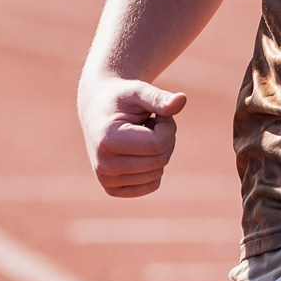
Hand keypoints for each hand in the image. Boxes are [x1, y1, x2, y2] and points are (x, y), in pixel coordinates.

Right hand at [79, 74, 186, 196]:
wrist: (98, 111)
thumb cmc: (121, 98)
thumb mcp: (139, 91)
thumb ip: (159, 98)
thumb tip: (182, 100)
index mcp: (107, 141)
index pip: (157, 145)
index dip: (166, 126)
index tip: (156, 113)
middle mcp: (103, 166)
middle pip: (160, 161)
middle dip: (165, 138)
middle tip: (151, 122)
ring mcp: (106, 181)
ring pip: (158, 173)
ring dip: (159, 152)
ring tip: (142, 135)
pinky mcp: (113, 189)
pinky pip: (152, 184)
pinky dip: (154, 167)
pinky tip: (138, 151)